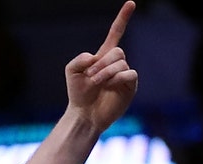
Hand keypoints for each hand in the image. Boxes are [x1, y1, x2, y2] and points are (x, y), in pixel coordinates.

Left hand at [64, 1, 137, 132]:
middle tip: (90, 76)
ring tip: (95, 83)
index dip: (122, 18)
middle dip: (102, 63)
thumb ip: (80, 58)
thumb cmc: (78, 93)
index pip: (116, 33)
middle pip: (117, 51)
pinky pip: (129, 73)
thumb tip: (96, 57)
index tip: (130, 2)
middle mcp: (117, 62)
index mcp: (104, 55)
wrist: (84, 114)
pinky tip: (108, 87)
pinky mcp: (130, 86)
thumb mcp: (72, 71)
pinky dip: (115, 79)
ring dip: (105, 73)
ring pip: (121, 63)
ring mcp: (125, 74)